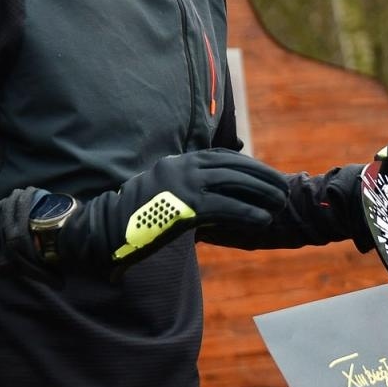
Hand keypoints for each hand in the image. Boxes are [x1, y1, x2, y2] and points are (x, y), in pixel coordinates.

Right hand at [60, 149, 288, 276]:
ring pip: (234, 185)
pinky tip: (262, 219)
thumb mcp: (162, 191)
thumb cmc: (134, 216)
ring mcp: (183, 186)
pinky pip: (225, 208)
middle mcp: (182, 167)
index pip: (223, 157)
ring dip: (261, 193)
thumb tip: (213, 193)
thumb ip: (186, 186)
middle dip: (261, 177)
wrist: (106, 230)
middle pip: (234, 167)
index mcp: (178, 161)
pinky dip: (247, 212)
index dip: (249, 165)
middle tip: (281, 188)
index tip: (267, 174)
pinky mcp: (184, 208)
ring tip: (279, 204)